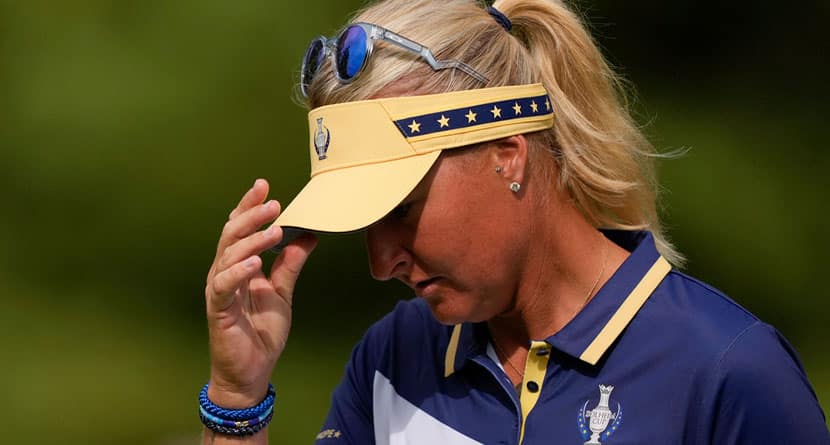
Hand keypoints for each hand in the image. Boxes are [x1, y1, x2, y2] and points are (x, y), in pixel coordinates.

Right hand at [204, 179, 317, 407]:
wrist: (251, 373)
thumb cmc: (260, 332)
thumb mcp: (282, 293)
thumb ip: (290, 265)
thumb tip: (307, 236)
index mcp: (237, 266)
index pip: (239, 229)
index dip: (249, 207)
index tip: (264, 186)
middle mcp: (224, 273)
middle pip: (231, 235)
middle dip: (251, 215)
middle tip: (273, 202)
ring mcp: (219, 291)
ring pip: (228, 255)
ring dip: (251, 240)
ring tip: (274, 230)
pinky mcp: (218, 310)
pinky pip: (224, 285)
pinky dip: (238, 271)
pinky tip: (255, 263)